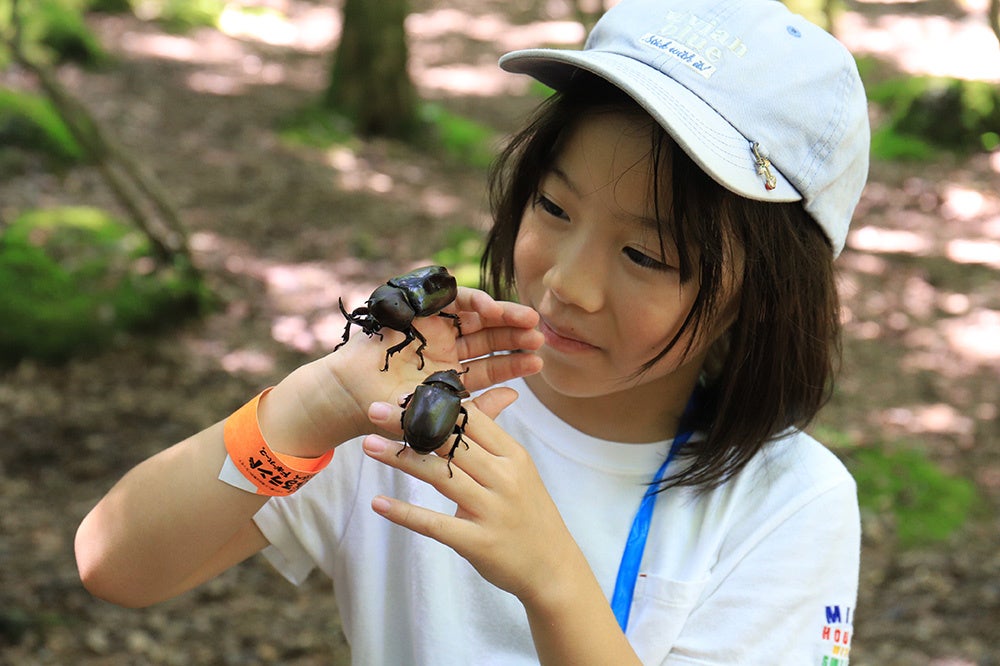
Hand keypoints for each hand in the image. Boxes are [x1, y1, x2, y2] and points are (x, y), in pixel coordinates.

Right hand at [261, 287, 542, 455]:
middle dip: (514, 334)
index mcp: (452, 375)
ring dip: (501, 315)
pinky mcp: (420, 310)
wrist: (349, 397)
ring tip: (525, 318)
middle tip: (539, 334)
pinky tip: (490, 306)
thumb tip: (515, 396)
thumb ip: (477, 410)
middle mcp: (446, 350)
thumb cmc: (389, 415)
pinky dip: (471, 299)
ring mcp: (434, 329)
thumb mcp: (439, 417)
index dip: (515, 363)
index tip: (538, 362)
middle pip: (489, 337)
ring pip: (475, 317)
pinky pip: (450, 299)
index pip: (492, 367)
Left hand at [361, 391, 583, 605]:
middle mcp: (504, 479)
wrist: (553, 568)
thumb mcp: (519, 471)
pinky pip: (434, 524)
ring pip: (439, 477)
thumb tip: (464, 407)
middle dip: (410, 424)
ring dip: (400, 459)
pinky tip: (378, 503)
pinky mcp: (477, 542)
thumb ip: (491, 442)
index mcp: (513, 456)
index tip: (405, 395)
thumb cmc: (530, 513)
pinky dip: (404, 513)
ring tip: (368, 445)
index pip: (473, 420)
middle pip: (451, 443)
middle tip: (375, 410)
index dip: (437, 405)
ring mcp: (491, 511)